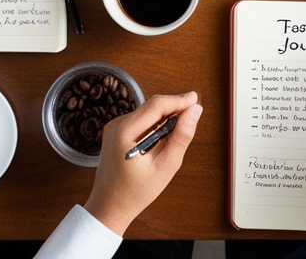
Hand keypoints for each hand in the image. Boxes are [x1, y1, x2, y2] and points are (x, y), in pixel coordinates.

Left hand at [83, 92, 203, 235]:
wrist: (109, 206)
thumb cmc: (136, 192)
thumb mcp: (166, 166)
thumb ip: (182, 136)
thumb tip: (195, 110)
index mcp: (125, 132)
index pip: (156, 105)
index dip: (179, 100)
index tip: (197, 99)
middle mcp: (116, 125)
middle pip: (151, 107)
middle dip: (173, 110)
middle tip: (190, 122)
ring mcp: (114, 127)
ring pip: (147, 113)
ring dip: (164, 120)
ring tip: (172, 141)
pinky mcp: (115, 131)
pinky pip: (141, 121)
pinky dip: (154, 127)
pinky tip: (159, 144)